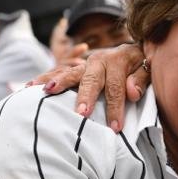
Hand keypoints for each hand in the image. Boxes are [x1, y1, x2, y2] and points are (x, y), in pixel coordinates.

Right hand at [33, 43, 147, 131]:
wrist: (134, 50)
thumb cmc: (142, 66)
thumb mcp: (148, 69)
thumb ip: (141, 80)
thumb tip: (132, 92)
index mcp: (118, 60)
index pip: (117, 87)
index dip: (116, 108)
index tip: (115, 127)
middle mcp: (99, 60)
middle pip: (90, 79)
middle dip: (85, 97)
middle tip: (81, 113)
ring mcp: (84, 64)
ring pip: (69, 73)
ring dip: (58, 83)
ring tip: (46, 92)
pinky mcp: (75, 68)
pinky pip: (57, 72)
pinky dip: (44, 79)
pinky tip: (30, 87)